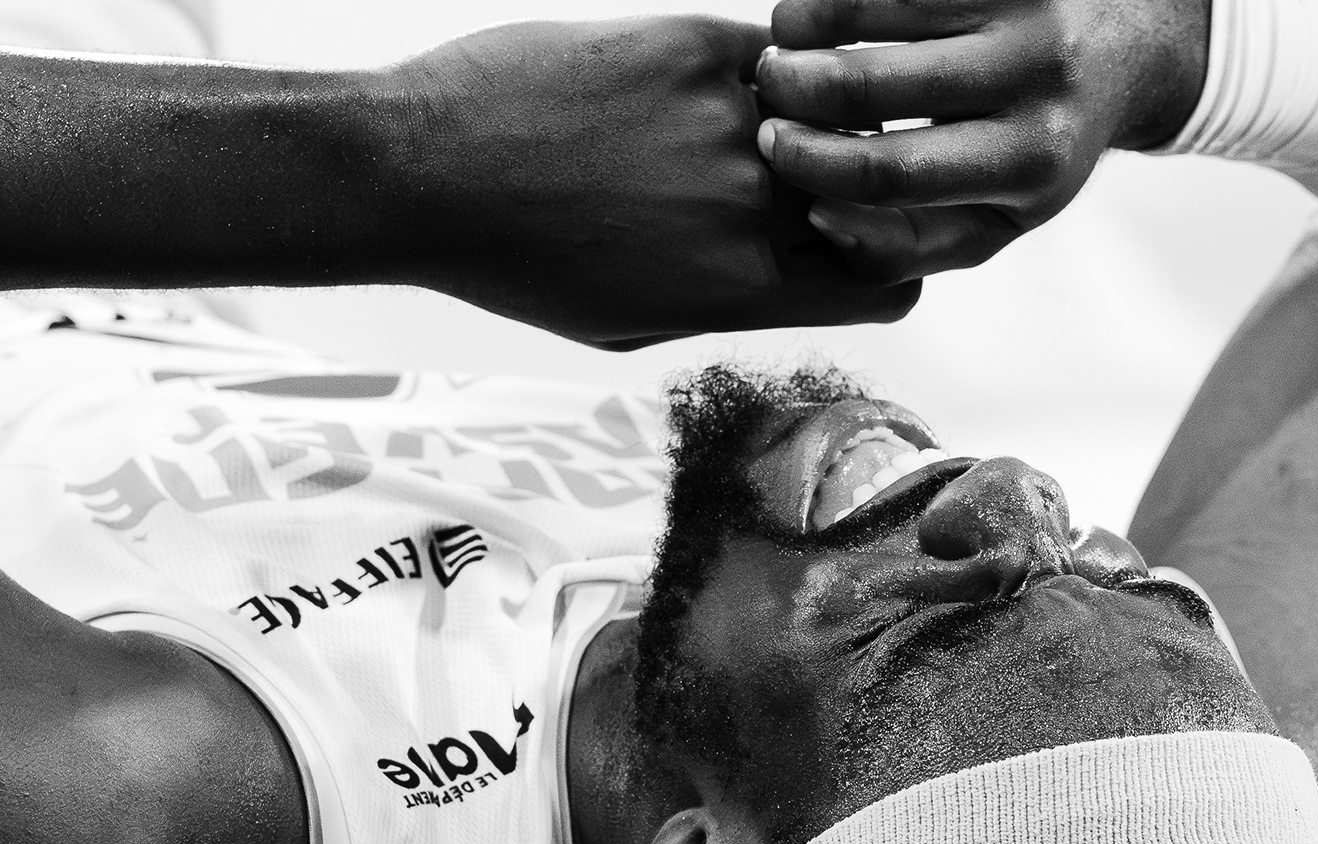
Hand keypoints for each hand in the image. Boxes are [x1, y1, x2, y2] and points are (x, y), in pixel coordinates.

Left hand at [387, 18, 920, 347]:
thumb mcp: (626, 322)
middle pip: (869, 195)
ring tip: (743, 119)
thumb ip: (720, 299)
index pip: (886, 282)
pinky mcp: (695, 48)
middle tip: (812, 168)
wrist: (430, 174)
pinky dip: (760, 64)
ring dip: (812, 116)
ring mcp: (732, 124)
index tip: (863, 244)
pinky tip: (707, 76)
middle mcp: (752, 209)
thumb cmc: (513, 259)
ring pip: (831, 115)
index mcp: (740, 289)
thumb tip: (779, 274)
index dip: (887, 263)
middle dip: (853, 183)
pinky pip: (772, 52)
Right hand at [753, 0, 1209, 283]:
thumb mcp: (989, 218)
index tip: (768, 144)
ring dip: (803, 22)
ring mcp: (1028, 6)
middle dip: (793, 87)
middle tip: (764, 86)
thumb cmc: (1028, 148)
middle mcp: (1039, 79)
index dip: (810, 161)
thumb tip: (819, 220)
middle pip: (871, 86)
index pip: (891, 172)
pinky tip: (821, 7)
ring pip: (872, 8)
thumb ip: (903, 245)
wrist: (1124, 50)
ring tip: (783, 38)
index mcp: (1030, 165)